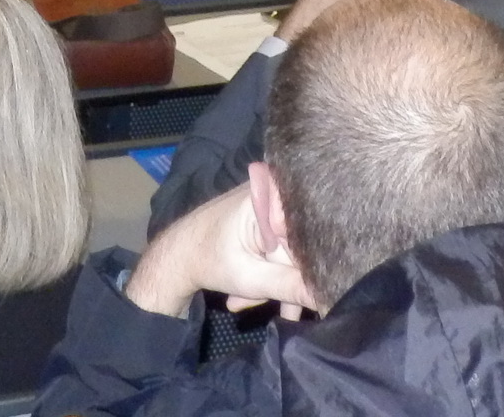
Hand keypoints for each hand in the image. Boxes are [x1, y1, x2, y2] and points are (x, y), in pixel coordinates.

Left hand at [123, 181, 313, 319]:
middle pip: (300, 245)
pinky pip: (278, 247)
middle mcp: (275, 193)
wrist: (176, 254)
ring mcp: (269, 205)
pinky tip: (247, 291)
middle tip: (279, 310)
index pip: (311, 233)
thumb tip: (327, 298)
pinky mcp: (263, 218)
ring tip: (245, 299)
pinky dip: (268, 270)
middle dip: (288, 281)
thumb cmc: (207, 260)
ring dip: (275, 280)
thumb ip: (290, 288)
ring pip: (289, 250)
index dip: (316, 266)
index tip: (317, 295)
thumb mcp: (250, 278)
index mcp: (273, 197)